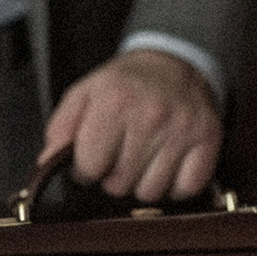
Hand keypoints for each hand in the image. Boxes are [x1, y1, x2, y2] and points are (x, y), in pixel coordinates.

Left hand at [39, 49, 222, 201]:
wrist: (174, 62)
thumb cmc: (125, 84)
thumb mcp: (84, 93)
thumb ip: (61, 128)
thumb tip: (48, 162)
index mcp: (114, 101)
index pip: (89, 167)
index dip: (86, 168)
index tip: (93, 158)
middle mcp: (150, 115)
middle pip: (119, 185)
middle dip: (114, 176)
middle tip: (121, 154)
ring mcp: (182, 129)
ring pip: (151, 193)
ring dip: (143, 182)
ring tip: (143, 157)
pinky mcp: (208, 139)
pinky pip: (185, 189)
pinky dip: (174, 185)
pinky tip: (167, 164)